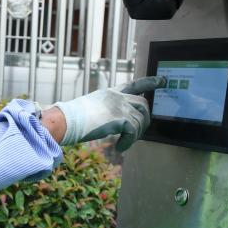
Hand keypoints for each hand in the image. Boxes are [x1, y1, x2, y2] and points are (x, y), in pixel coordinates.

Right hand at [51, 76, 165, 151]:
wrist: (65, 120)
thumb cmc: (72, 118)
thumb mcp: (92, 109)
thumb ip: (106, 111)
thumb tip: (116, 124)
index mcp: (111, 92)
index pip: (134, 84)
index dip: (150, 82)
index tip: (162, 81)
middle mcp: (117, 96)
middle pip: (143, 104)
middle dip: (145, 119)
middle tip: (138, 133)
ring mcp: (120, 106)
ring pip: (140, 120)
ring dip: (135, 135)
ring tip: (123, 143)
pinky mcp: (120, 118)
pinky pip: (133, 132)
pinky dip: (128, 142)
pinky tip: (119, 147)